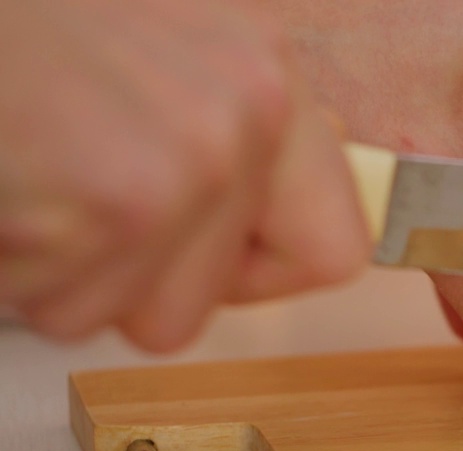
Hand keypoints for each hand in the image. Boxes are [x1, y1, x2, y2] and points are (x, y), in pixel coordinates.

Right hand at [0, 0, 368, 351]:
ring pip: (125, 316)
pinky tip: (10, 176)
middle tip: (70, 193)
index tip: (211, 259)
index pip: (336, 248)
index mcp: (265, 76)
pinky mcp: (107, 200)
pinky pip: (57, 305)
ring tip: (30, 171)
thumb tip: (281, 211)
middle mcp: (242, 117)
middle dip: (123, 279)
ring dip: (57, 271)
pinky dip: (13, 267)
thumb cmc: (32, 19)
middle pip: (205, 305)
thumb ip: (230, 127)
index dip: (259, 276)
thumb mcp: (160, 44)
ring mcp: (178, 162)